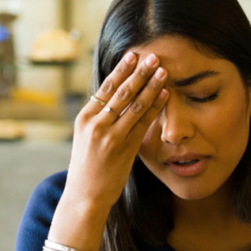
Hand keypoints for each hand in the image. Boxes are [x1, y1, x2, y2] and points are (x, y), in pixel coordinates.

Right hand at [64, 52, 169, 214]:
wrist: (85, 196)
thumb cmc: (89, 168)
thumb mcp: (87, 139)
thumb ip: (101, 120)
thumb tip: (117, 101)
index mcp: (85, 118)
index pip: (105, 88)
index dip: (120, 70)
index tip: (133, 55)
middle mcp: (95, 124)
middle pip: (120, 92)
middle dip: (138, 72)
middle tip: (153, 56)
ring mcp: (109, 135)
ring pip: (133, 104)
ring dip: (150, 85)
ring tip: (163, 70)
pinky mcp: (123, 148)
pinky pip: (143, 122)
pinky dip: (155, 106)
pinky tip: (165, 94)